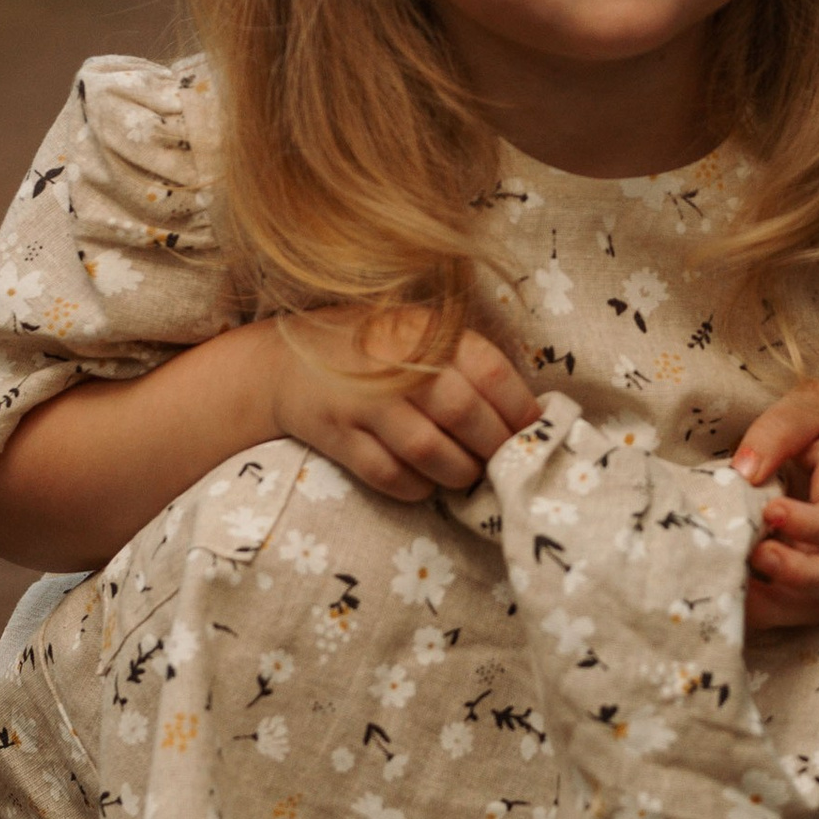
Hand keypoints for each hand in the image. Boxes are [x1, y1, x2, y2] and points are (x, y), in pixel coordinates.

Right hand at [264, 308, 539, 503]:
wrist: (284, 361)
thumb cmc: (371, 349)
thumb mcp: (418, 332)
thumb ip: (465, 361)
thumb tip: (528, 412)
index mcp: (424, 331)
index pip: (490, 371)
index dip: (520, 408)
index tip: (533, 430)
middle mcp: (395, 364)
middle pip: (464, 414)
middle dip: (494, 447)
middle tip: (504, 461)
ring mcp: (363, 401)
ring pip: (428, 450)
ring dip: (458, 471)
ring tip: (466, 474)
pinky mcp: (337, 435)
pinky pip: (388, 474)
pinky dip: (415, 487)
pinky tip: (424, 482)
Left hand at [731, 378, 818, 634]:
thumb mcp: (815, 405)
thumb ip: (780, 430)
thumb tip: (744, 471)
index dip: (814, 525)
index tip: (771, 510)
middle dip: (800, 577)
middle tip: (755, 554)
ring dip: (776, 604)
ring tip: (734, 579)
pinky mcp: (815, 577)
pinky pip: (797, 611)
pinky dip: (764, 612)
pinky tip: (731, 590)